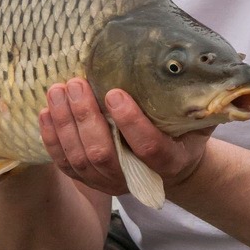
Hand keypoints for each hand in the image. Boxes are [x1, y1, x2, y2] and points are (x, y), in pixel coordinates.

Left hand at [38, 79, 210, 196]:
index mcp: (170, 162)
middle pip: (104, 154)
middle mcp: (137, 179)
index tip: (114, 92)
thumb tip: (203, 67)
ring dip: (64, 124)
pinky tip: (46, 112)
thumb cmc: (187, 132)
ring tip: (58, 90)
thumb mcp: (201, 119)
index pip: (148, 147)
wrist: (174, 165)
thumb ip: (199, 102)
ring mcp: (110, 183)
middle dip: (85, 117)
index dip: (130, 122)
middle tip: (76, 83)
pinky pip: (65, 165)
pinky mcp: (91, 182)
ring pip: (80, 160)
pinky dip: (52, 139)